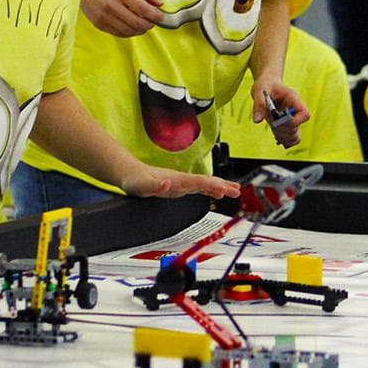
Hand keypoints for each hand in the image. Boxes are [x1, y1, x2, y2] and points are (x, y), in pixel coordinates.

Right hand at [81, 0, 162, 35]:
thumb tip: (159, 3)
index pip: (143, 9)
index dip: (155, 15)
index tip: (161, 16)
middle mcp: (111, 5)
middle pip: (137, 23)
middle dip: (150, 24)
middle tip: (153, 21)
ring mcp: (104, 16)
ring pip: (129, 31)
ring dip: (140, 30)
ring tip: (144, 24)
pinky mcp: (99, 24)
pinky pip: (118, 33)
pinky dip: (129, 32)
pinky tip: (132, 26)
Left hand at [121, 165, 240, 199]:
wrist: (131, 174)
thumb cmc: (136, 180)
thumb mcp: (142, 186)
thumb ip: (156, 186)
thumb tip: (168, 184)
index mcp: (176, 179)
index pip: (198, 181)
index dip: (211, 185)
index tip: (224, 189)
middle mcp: (181, 179)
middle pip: (206, 181)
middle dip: (222, 185)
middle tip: (237, 190)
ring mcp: (182, 182)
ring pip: (205, 183)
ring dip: (220, 186)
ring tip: (235, 190)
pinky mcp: (180, 186)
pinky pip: (200, 187)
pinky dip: (211, 189)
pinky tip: (217, 193)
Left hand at [249, 76, 308, 134]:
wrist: (268, 84)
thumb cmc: (265, 84)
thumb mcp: (259, 90)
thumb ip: (259, 104)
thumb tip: (257, 121)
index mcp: (293, 99)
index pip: (304, 114)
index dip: (293, 122)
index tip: (278, 120)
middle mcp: (295, 110)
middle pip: (297, 127)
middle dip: (282, 130)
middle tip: (272, 123)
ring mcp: (292, 118)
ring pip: (295, 136)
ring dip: (283, 137)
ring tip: (273, 129)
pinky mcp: (287, 125)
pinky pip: (292, 139)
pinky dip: (284, 141)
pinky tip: (275, 135)